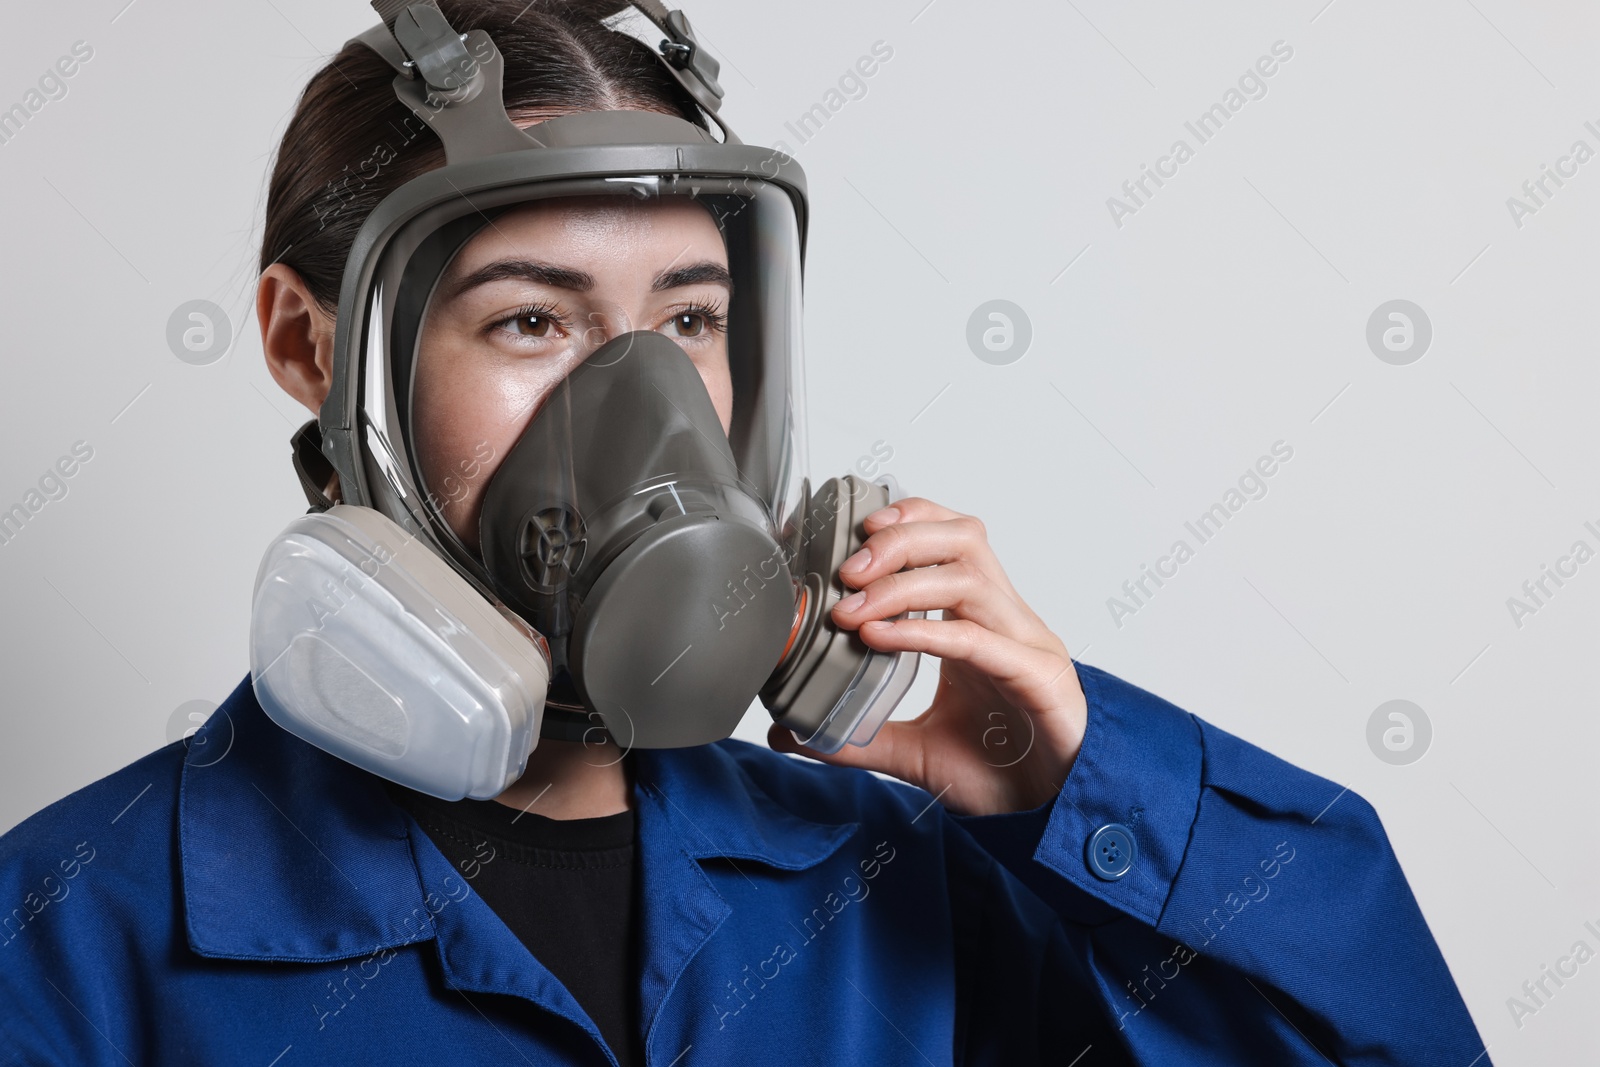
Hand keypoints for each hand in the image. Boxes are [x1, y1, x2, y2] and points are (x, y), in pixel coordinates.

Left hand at [766, 496, 1087, 816]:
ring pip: (970, 578)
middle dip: (900, 542)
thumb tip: (788, 735)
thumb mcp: (912, 750)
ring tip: (853, 609)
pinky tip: (881, 638)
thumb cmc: (999, 771)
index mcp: (979, 621)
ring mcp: (1024, 645)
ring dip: (904, 584)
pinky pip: (980, 639)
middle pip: (962, 539)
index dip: (908, 520)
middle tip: (846, 571)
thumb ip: (855, 737)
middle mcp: (1004, 621)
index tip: (853, 532)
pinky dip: (926, 631)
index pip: (950, 539)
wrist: (1053, 812)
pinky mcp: (1038, 679)